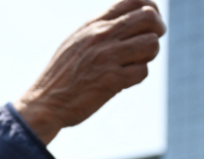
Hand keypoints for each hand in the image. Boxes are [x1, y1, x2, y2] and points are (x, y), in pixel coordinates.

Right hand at [13, 0, 165, 143]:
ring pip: (151, 44)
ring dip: (149, 54)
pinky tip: (123, 81)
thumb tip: (128, 20)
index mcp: (93, 24)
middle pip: (148, 17)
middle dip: (158, 29)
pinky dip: (137, 76)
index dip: (150, 8)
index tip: (150, 22)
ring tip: (136, 63)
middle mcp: (101, 36)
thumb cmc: (62, 75)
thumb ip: (100, 29)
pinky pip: (142, 71)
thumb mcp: (77, 41)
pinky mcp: (112, 80)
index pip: (133, 0)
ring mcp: (107, 57)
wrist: (45, 103)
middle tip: (150, 43)